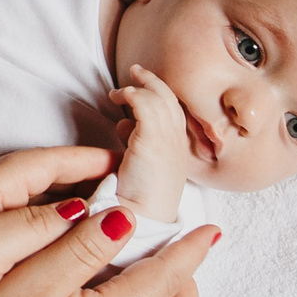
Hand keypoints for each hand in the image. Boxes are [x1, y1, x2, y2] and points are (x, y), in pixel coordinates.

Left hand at [0, 146, 116, 296]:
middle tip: (136, 195)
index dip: (90, 161)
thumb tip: (86, 210)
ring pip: (44, 213)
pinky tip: (80, 259)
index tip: (130, 163)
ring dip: (79, 216)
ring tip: (120, 226)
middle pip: (50, 183)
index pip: (50, 162)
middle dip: (92, 185)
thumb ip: (38, 226)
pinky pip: (31, 240)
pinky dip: (59, 243)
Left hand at [109, 67, 191, 220]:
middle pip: (170, 101)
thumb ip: (138, 145)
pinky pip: (144, 104)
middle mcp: (178, 143)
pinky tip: (118, 98)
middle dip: (153, 84)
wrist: (144, 223)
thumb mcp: (144, 168)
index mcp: (178, 151)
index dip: (160, 98)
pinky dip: (131, 95)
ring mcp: (168, 140)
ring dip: (137, 89)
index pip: (174, 114)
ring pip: (157, 99)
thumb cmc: (140, 202)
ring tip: (119, 90)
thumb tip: (124, 126)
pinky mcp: (152, 140)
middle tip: (137, 73)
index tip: (140, 93)